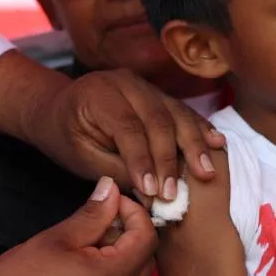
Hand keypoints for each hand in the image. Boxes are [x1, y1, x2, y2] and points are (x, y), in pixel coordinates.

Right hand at [0, 177, 157, 275]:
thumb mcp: (56, 239)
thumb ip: (92, 214)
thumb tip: (112, 190)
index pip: (147, 238)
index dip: (134, 213)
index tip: (113, 201)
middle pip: (145, 261)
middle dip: (130, 234)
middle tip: (100, 221)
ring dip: (122, 258)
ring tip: (88, 245)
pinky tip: (82, 271)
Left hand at [31, 68, 225, 199]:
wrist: (58, 109)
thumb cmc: (66, 135)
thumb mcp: (80, 156)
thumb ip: (115, 168)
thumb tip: (149, 190)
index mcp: (99, 94)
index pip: (128, 128)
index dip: (143, 160)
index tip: (152, 191)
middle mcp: (126, 82)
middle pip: (158, 119)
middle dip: (170, 159)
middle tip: (175, 192)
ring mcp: (146, 85)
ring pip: (177, 113)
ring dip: (195, 145)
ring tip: (207, 171)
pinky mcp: (159, 94)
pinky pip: (183, 111)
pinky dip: (200, 128)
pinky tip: (217, 143)